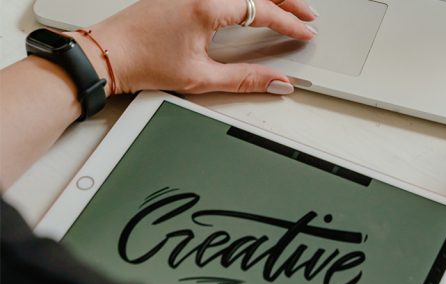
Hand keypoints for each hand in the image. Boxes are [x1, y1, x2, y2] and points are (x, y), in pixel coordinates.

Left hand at [71, 0, 316, 95]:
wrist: (106, 54)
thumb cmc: (142, 62)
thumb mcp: (201, 77)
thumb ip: (245, 79)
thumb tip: (275, 81)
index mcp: (206, 6)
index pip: (262, 10)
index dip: (289, 24)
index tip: (305, 33)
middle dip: (288, 2)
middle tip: (307, 17)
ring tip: (289, 7)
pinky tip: (254, 2)